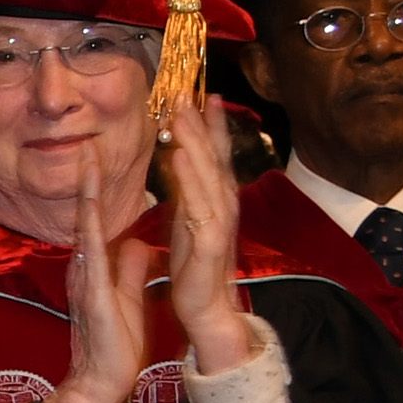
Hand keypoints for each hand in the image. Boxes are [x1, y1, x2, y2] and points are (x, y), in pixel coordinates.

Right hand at [26, 162, 147, 402]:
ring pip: (86, 228)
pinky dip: (91, 231)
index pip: (100, 219)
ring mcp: (86, 279)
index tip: (104, 156)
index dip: (102, 187)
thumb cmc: (114, 342)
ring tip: (87, 161)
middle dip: (89, 179)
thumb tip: (135, 242)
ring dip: (86, 194)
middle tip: (88, 142)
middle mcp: (86, 266)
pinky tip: (91, 209)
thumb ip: (129, 267)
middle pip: (87, 214)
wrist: (102, 382)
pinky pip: (91, 258)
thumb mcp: (127, 295)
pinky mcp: (92, 295)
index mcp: (97, 266)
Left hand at [159, 92, 252, 373]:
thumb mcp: (187, 222)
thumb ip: (186, 192)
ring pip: (208, 175)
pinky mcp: (210, 244)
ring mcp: (219, 224)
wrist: (205, 311)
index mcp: (214, 202)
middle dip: (201, 123)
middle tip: (187, 91)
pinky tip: (180, 158)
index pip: (214, 157)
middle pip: (213, 158)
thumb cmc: (194, 268)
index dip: (211, 125)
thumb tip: (180, 161)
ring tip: (183, 114)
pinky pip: (200, 206)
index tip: (204, 94)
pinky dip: (191, 180)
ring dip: (196, 142)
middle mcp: (222, 207)